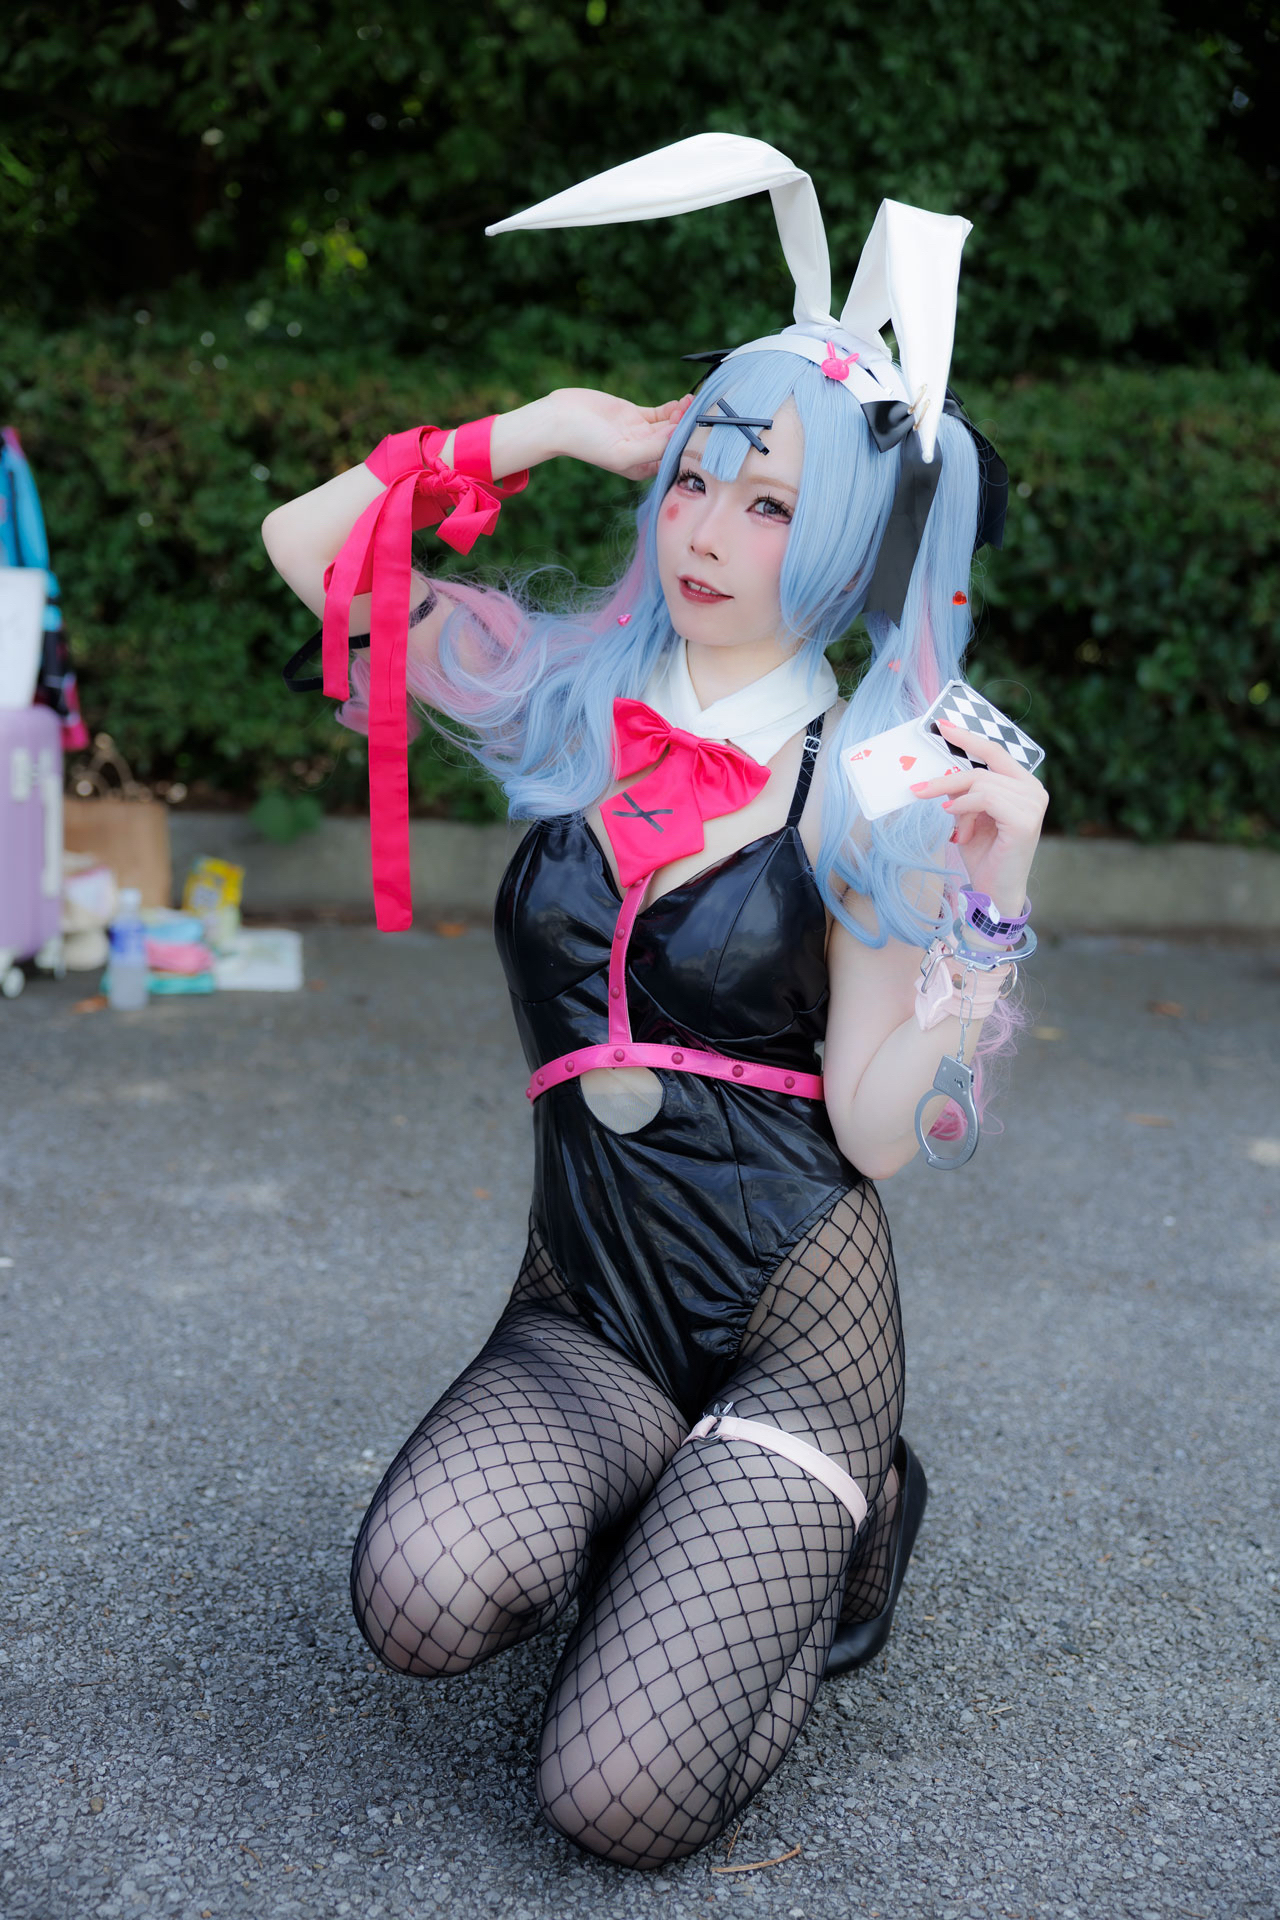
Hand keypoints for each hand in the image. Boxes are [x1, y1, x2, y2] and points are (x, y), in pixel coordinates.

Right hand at [546, 387, 694, 480]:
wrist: (559, 419)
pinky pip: (660, 412)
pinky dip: (673, 407)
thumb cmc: (586, 442)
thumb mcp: (622, 451)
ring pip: (670, 424)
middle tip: (702, 414)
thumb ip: (653, 447)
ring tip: (693, 404)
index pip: (672, 458)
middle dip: (688, 429)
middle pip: (673, 440)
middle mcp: (643, 453)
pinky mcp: (634, 414)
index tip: (701, 433)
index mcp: (641, 468)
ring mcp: (639, 432)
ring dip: (682, 416)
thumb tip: (678, 436)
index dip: (687, 446)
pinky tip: (683, 401)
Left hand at [908, 718, 1048, 912]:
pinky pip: (985, 798)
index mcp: (1024, 784)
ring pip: (980, 783)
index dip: (968, 738)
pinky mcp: (1025, 819)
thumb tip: (941, 770)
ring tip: (958, 829)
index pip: (995, 751)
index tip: (942, 726)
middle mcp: (1034, 790)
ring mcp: (1033, 804)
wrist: (994, 891)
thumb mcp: (970, 815)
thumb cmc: (984, 854)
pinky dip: (965, 808)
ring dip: (958, 805)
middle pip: (982, 768)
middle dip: (947, 779)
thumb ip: (964, 792)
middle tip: (918, 789)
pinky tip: (959, 827)